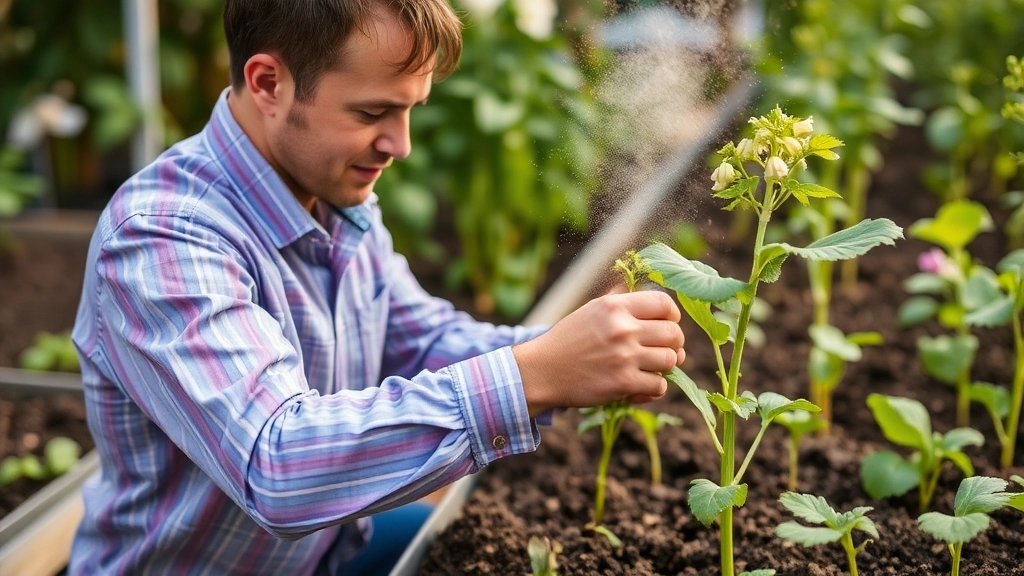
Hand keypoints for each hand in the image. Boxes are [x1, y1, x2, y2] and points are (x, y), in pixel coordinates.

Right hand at [513, 291, 684, 416]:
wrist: (542, 371)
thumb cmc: (567, 341)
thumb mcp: (591, 311)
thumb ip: (620, 302)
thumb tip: (647, 297)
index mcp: (615, 307)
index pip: (664, 303)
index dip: (673, 315)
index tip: (669, 324)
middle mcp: (622, 329)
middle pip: (673, 333)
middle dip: (674, 343)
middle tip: (664, 350)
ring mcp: (624, 357)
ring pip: (670, 360)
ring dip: (664, 366)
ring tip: (651, 368)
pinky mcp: (623, 383)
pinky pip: (659, 385)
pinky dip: (654, 387)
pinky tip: (640, 386)